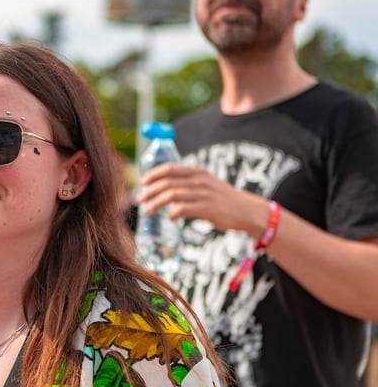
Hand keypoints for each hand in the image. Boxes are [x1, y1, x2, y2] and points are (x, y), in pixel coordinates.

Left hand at [138, 163, 267, 234]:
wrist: (247, 211)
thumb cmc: (222, 199)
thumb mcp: (205, 185)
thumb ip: (187, 184)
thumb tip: (162, 189)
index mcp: (197, 172)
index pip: (169, 168)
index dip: (153, 174)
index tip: (142, 183)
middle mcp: (200, 180)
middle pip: (167, 182)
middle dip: (150, 191)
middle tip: (140, 199)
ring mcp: (204, 194)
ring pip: (172, 195)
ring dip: (156, 203)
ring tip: (147, 211)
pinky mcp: (208, 208)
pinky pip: (183, 209)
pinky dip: (172, 213)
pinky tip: (170, 218)